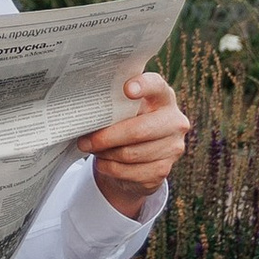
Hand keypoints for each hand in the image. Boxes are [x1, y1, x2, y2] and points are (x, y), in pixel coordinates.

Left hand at [80, 71, 191, 218]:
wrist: (139, 155)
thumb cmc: (127, 122)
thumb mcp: (124, 108)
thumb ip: (115, 103)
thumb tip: (87, 111)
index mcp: (164, 97)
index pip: (156, 86)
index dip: (144, 86)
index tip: (127, 90)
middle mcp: (174, 121)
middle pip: (139, 130)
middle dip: (107, 137)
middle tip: (84, 140)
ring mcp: (173, 148)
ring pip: (131, 154)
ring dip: (105, 153)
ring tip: (91, 149)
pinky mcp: (163, 170)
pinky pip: (130, 172)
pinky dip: (111, 168)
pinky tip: (102, 162)